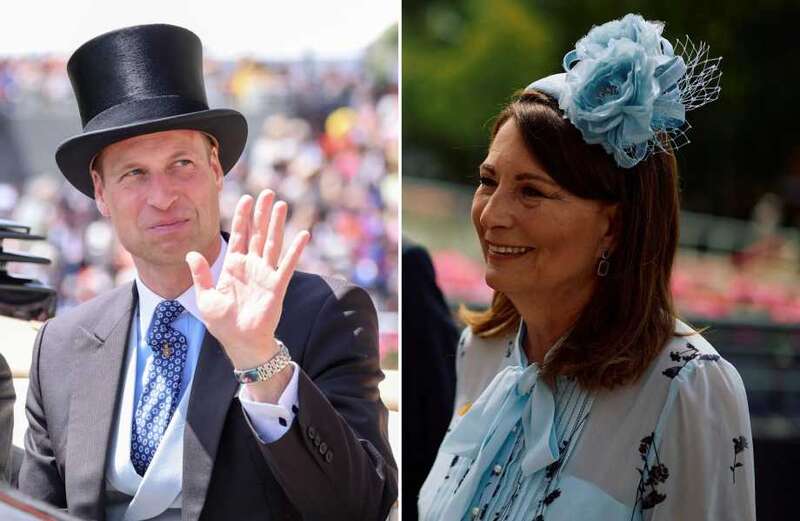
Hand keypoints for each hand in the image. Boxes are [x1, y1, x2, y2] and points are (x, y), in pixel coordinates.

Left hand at [186, 190, 309, 371]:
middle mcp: (251, 266)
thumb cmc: (222, 323)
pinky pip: (287, 265)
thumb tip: (191, 253)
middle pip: (258, 234)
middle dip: (262, 213)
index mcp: (233, 266)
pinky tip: (302, 235)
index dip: (242, 217)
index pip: (239, 236)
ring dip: (277, 224)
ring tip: (281, 205)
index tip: (246, 199)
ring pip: (272, 243)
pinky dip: (295, 250)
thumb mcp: (205, 297)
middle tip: (268, 193)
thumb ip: (201, 274)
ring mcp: (265, 274)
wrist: (240, 342)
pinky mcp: (276, 286)